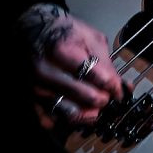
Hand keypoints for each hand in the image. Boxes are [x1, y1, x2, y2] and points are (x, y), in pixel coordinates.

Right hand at [19, 4, 122, 128]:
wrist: (33, 32)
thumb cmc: (63, 33)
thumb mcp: (90, 37)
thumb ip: (107, 62)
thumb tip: (121, 86)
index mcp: (63, 51)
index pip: (99, 78)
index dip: (114, 87)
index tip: (119, 90)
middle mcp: (46, 71)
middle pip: (87, 97)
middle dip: (103, 99)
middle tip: (106, 95)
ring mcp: (37, 88)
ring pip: (71, 114)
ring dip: (88, 113)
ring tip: (94, 104)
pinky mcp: (31, 100)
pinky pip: (52, 121)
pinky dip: (67, 120)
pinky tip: (74, 109)